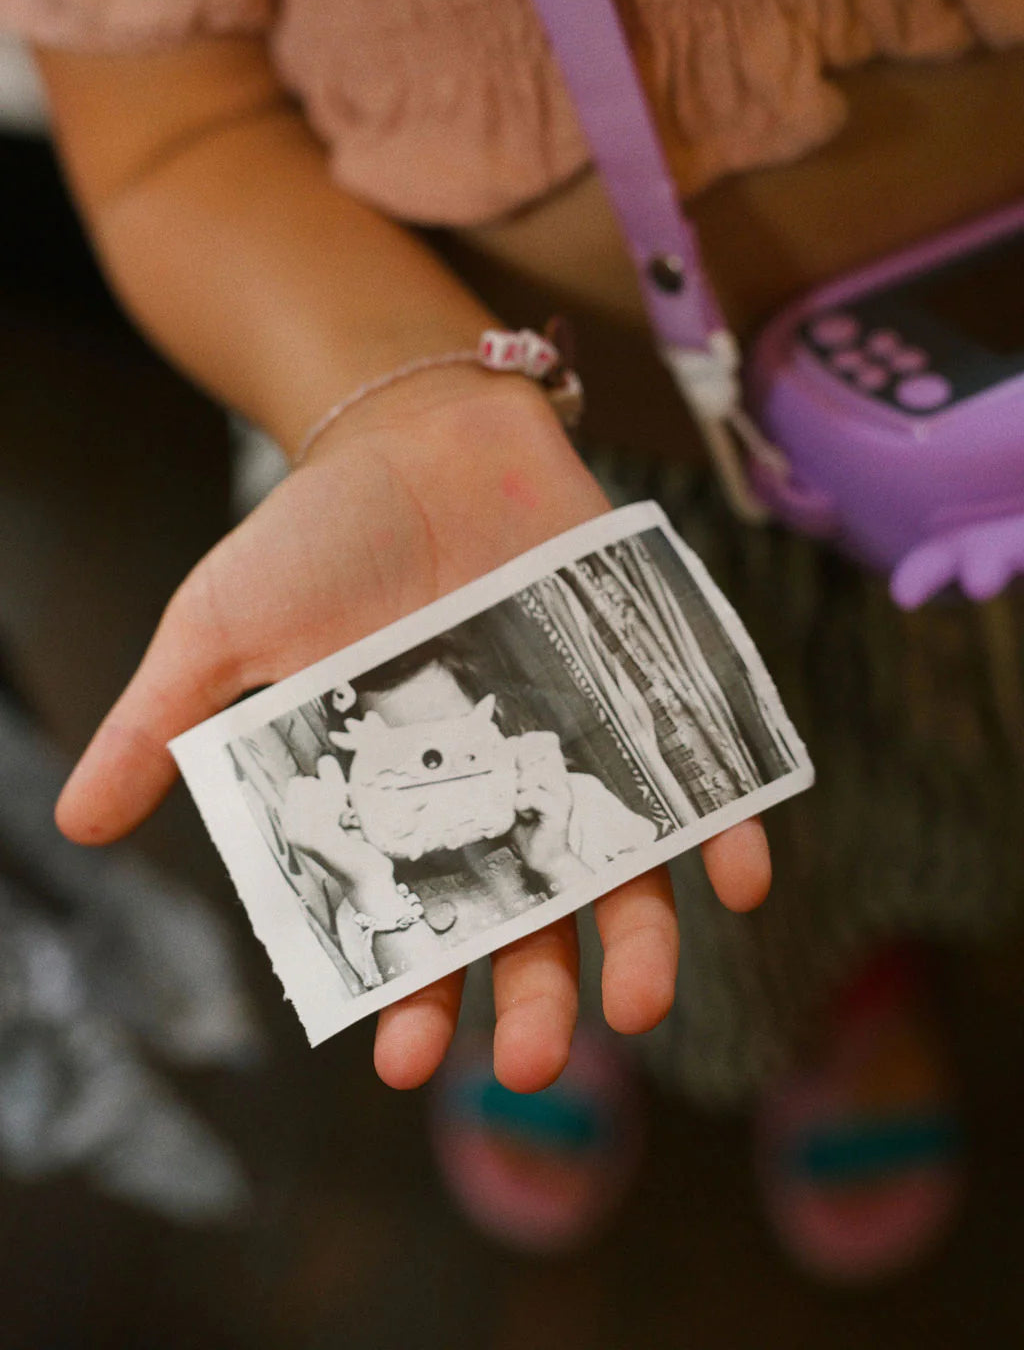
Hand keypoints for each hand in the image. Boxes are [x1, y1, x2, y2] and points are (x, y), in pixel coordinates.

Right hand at [55, 368, 771, 1094]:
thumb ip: (167, 723)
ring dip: (638, 946)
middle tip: (534, 1063)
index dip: (409, 996)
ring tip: (635, 1005)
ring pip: (620, 874)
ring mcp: (574, 746)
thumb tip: (79, 822)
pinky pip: (699, 777)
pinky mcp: (636, 692)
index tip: (404, 1057)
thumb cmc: (321, 534)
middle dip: (533, 1002)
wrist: (417, 430)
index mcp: (398, 803)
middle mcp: (495, 793)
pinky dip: (726, 828)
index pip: (410, 925)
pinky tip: (736, 877)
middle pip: (529, 924)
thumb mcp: (223, 626)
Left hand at [509, 730, 583, 887]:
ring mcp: (562, 795)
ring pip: (540, 772)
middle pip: (545, 751)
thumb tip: (494, 753)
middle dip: (523, 761)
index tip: (516, 758)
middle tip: (516, 781)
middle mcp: (561, 780)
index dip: (530, 742)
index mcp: (552, 772)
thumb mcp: (515, 793)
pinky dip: (522, 802)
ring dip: (522, 784)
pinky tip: (521, 813)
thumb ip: (510, 774)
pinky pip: (536, 796)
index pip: (548, 739)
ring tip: (518, 800)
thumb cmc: (527, 826)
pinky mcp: (559, 813)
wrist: (542, 857)